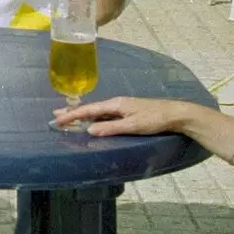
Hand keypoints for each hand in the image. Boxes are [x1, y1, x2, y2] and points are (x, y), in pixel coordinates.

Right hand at [50, 96, 209, 135]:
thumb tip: (89, 130)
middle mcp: (117, 104)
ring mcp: (123, 108)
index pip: (89, 110)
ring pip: (98, 111)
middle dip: (73, 112)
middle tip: (56, 115)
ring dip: (83, 115)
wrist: (177, 114)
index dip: (72, 115)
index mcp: (116, 104)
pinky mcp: (129, 112)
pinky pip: (106, 115)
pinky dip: (95, 117)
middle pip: (91, 108)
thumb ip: (110, 128)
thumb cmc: (155, 119)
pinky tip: (93, 121)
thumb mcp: (132, 126)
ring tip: (70, 118)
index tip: (57, 120)